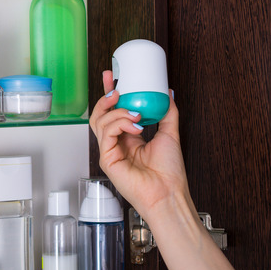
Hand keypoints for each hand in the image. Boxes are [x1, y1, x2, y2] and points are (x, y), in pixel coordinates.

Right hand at [89, 71, 188, 220]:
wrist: (168, 193)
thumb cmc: (169, 173)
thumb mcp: (170, 134)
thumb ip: (168, 112)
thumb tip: (168, 93)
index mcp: (128, 138)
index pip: (113, 111)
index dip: (110, 93)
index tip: (113, 76)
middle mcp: (116, 144)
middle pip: (100, 115)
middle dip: (105, 96)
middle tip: (116, 86)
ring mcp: (109, 152)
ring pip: (100, 121)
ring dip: (117, 111)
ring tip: (135, 112)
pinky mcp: (107, 159)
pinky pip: (106, 134)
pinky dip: (120, 124)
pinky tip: (136, 126)